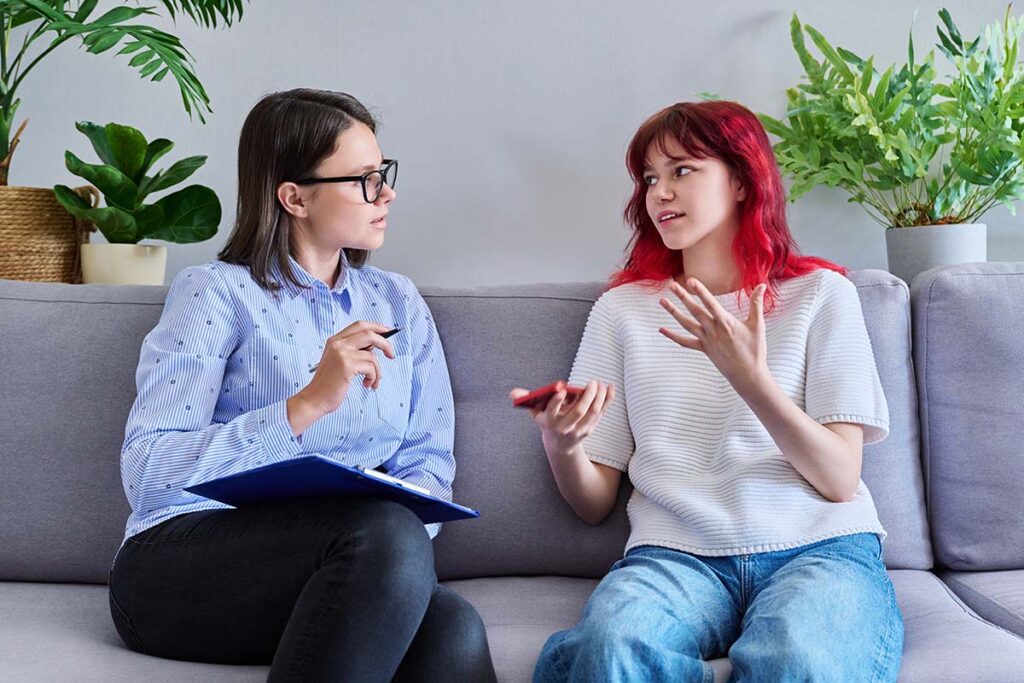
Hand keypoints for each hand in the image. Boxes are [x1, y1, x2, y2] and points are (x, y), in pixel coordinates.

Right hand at [299, 320, 396, 415]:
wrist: (315, 399)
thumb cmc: (329, 383)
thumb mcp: (340, 361)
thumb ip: (354, 351)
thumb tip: (376, 346)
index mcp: (335, 340)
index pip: (359, 325)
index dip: (376, 327)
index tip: (387, 332)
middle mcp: (338, 344)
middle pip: (369, 333)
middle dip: (385, 343)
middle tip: (391, 355)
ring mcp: (342, 353)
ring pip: (372, 356)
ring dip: (377, 371)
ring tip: (372, 381)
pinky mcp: (347, 365)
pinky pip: (371, 368)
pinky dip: (373, 378)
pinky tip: (366, 385)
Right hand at [509, 380, 614, 454]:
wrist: (559, 445)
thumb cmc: (547, 422)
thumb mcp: (535, 413)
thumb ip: (526, 400)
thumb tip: (513, 393)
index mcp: (549, 421)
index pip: (552, 412)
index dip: (557, 401)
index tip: (563, 389)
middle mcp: (565, 427)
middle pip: (579, 412)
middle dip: (587, 396)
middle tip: (591, 382)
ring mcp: (579, 429)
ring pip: (593, 413)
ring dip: (599, 397)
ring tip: (599, 383)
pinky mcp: (590, 428)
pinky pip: (602, 413)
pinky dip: (607, 400)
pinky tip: (610, 388)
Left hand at [658, 278, 769, 392]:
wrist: (748, 374)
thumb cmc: (755, 350)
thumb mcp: (758, 325)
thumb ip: (757, 304)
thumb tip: (762, 285)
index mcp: (726, 322)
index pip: (710, 303)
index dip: (700, 291)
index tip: (690, 280)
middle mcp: (714, 330)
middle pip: (695, 311)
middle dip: (682, 297)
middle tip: (671, 285)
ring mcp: (706, 340)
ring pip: (686, 324)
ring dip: (673, 312)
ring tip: (662, 301)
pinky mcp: (703, 349)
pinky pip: (685, 342)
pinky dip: (672, 336)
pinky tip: (661, 329)